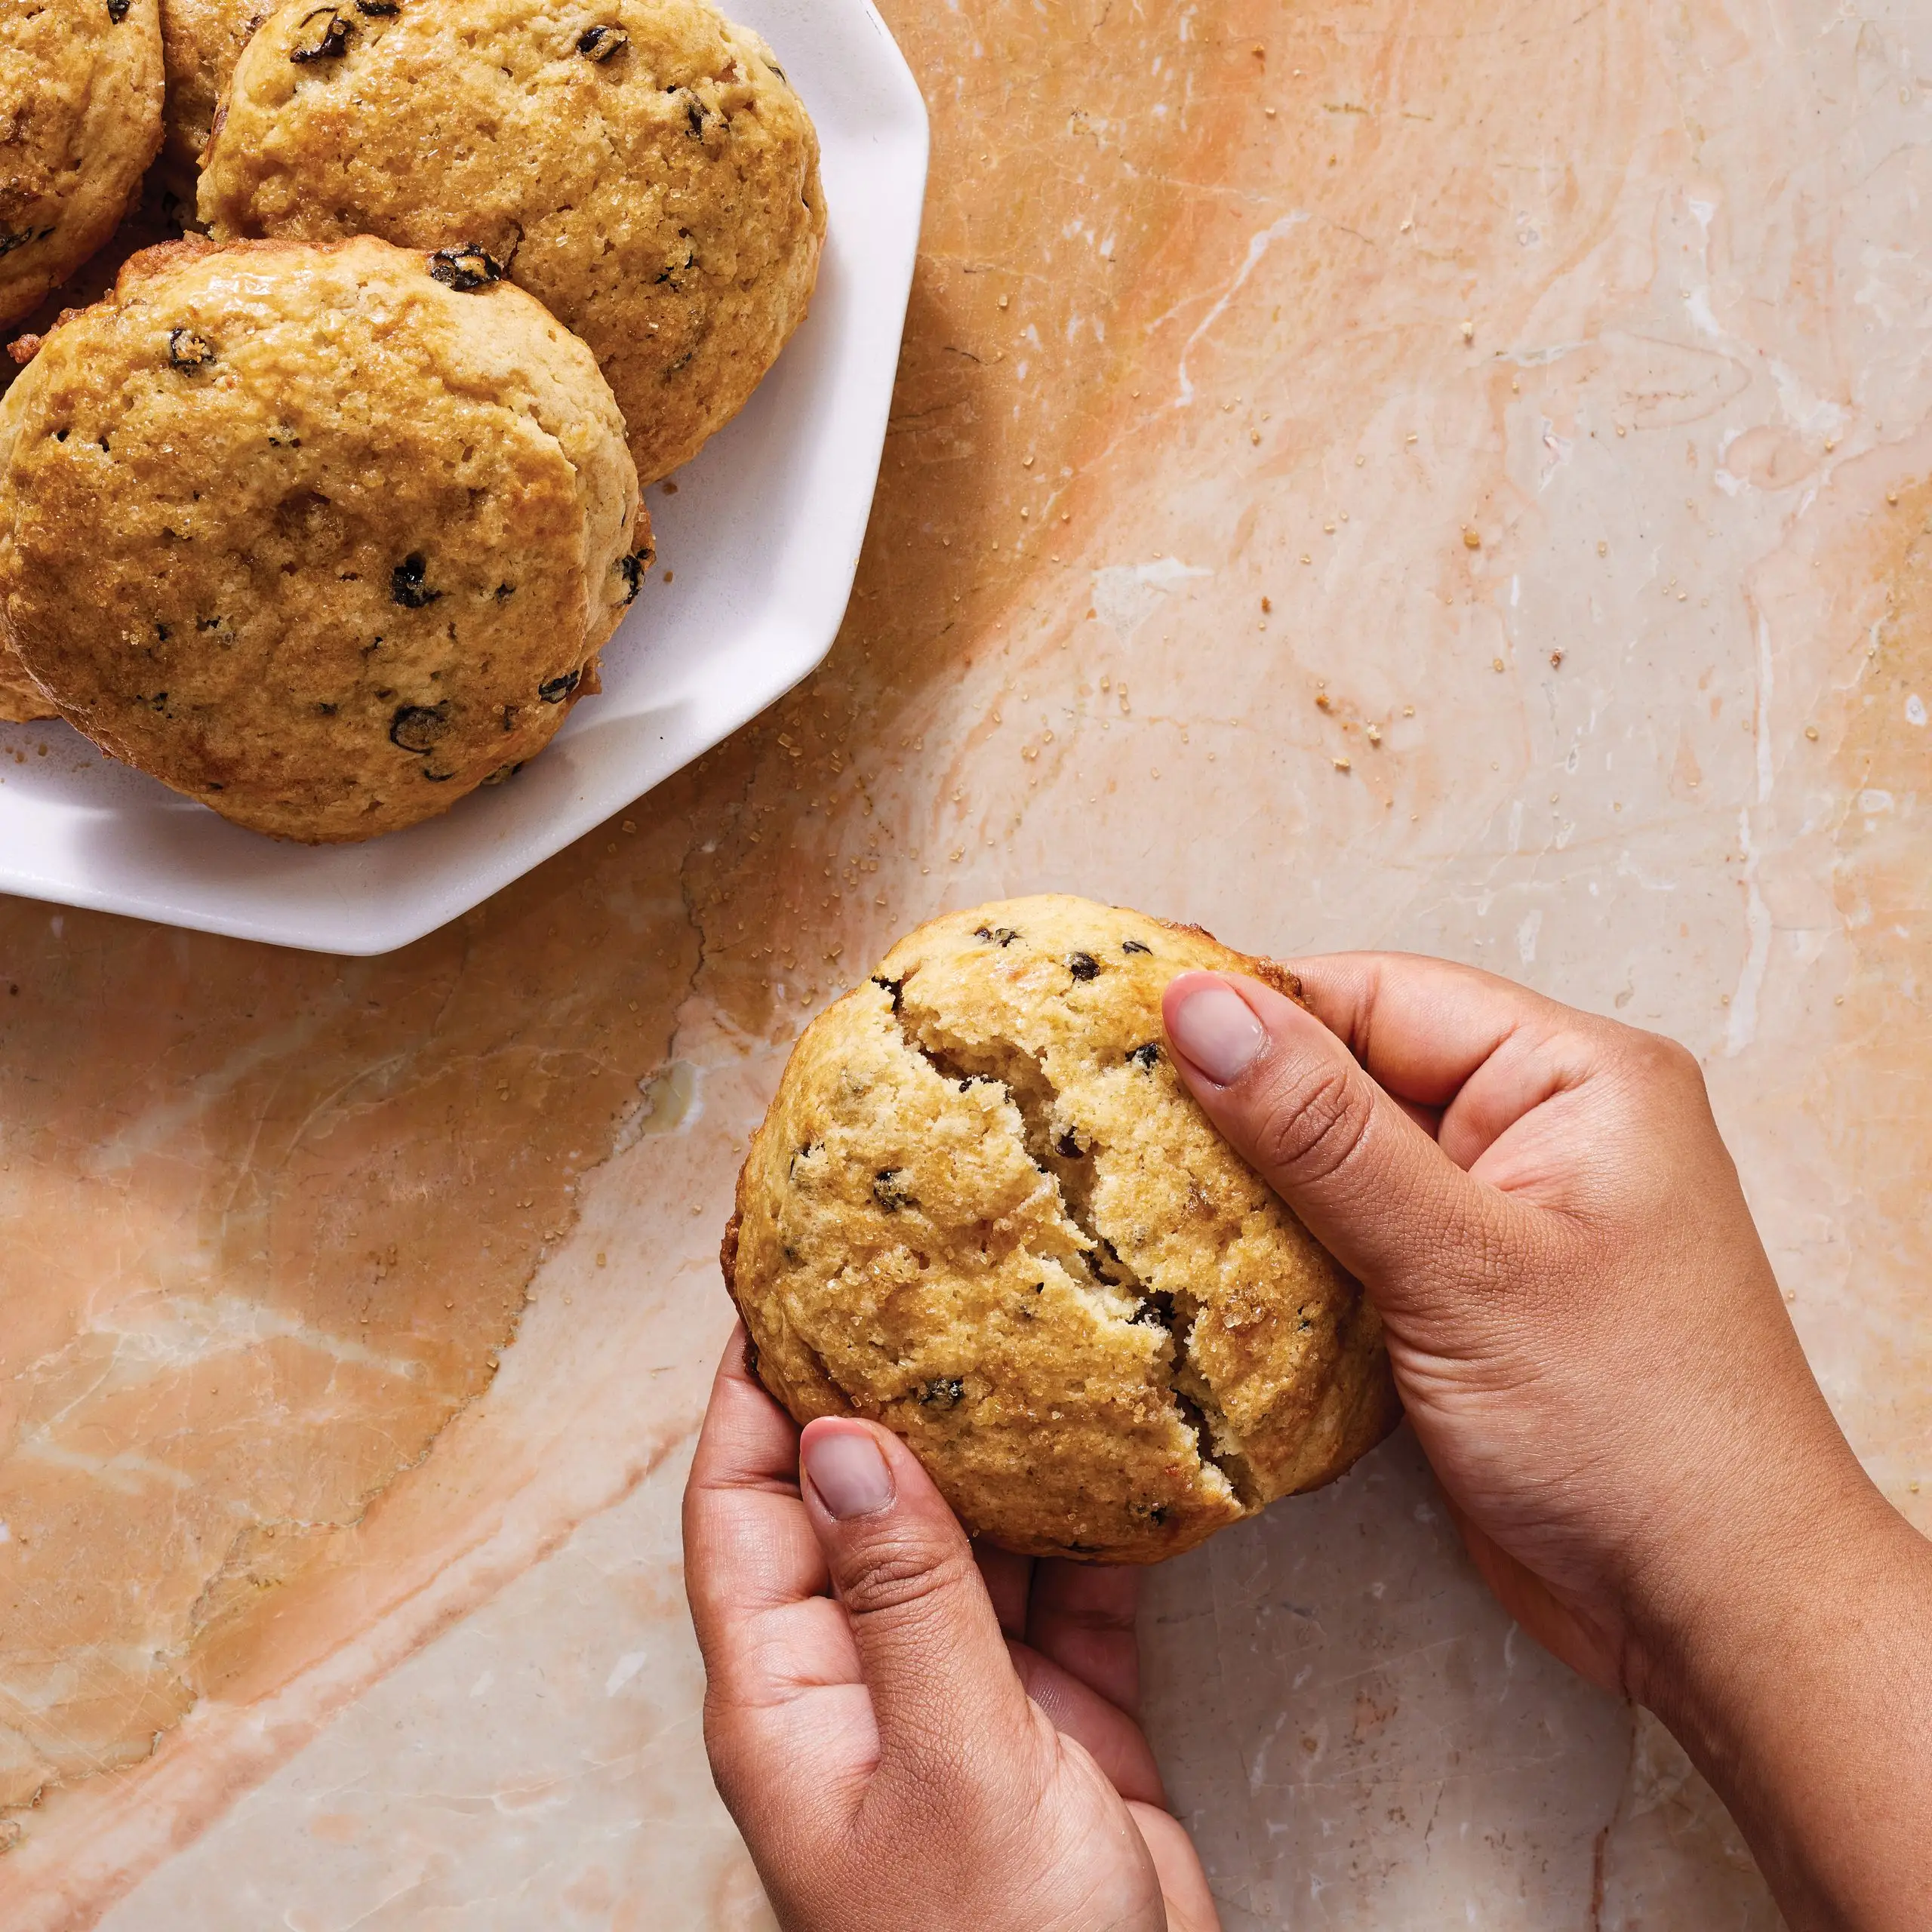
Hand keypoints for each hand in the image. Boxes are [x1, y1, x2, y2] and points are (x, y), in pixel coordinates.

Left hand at [682, 1328, 1220, 1931]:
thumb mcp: (951, 1770)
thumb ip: (907, 1601)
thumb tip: (840, 1439)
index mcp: (788, 1697)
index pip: (742, 1501)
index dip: (757, 1386)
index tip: (794, 1277)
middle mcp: (863, 1678)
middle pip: (857, 1498)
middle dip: (893, 1390)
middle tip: (940, 1277)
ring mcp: (961, 1695)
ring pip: (966, 1533)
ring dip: (1001, 1447)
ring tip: (1034, 1336)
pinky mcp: (1056, 1713)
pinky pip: (1063, 1586)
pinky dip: (1090, 1523)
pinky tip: (1117, 1449)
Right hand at [1162, 955, 1931, 1931]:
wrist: (1715, 1615)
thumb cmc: (1634, 1431)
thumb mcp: (1464, 1264)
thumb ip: (1324, 1132)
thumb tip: (1200, 1006)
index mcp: (1571, 1077)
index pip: (1375, 997)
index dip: (1252, 1014)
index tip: (1126, 1038)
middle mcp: (1536, 1130)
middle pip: (1348, 1079)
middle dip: (1240, 1112)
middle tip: (1107, 1131)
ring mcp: (1499, 1218)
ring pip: (1337, 1169)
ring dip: (1252, 1198)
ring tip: (1134, 1205)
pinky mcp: (1463, 1298)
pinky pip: (1349, 1246)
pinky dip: (1284, 1264)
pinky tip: (1207, 1282)